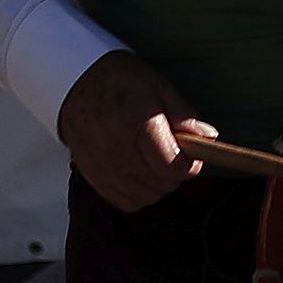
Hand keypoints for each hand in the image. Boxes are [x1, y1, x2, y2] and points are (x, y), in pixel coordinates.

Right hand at [56, 50, 213, 211]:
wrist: (76, 83)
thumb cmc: (119, 82)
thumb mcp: (158, 86)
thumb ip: (183, 115)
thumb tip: (206, 137)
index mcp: (137, 124)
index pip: (171, 165)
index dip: (189, 165)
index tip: (192, 158)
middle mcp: (117, 149)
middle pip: (161, 184)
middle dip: (175, 174)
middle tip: (174, 155)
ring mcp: (102, 166)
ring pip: (145, 197)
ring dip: (157, 186)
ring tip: (155, 163)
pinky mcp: (92, 176)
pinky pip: (124, 201)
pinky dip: (137, 193)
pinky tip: (138, 174)